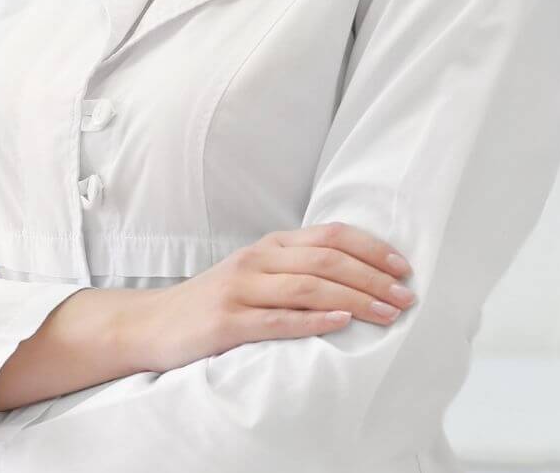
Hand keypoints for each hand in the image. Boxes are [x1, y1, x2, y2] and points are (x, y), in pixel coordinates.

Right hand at [129, 222, 415, 372]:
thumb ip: (296, 269)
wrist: (153, 324)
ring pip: (308, 287)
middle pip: (326, 260)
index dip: (371, 248)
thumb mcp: (256, 275)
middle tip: (406, 297)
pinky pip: (276, 320)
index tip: (403, 267)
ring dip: (355, 300)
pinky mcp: (226, 323)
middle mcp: (257, 261)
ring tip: (387, 314)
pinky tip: (340, 324)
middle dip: (373, 277)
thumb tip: (357, 276)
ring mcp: (240, 290)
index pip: (330, 236)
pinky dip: (312, 321)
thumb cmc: (215, 302)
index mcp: (270, 246)